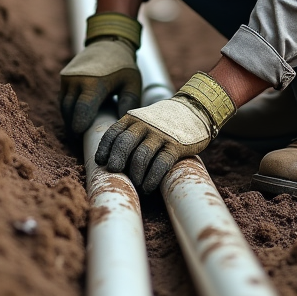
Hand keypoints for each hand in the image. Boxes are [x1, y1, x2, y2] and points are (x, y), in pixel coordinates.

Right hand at [59, 38, 140, 133]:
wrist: (107, 42)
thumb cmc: (123, 65)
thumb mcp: (132, 82)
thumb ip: (129, 101)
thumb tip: (122, 122)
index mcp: (95, 82)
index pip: (83, 108)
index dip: (80, 124)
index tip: (80, 136)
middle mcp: (77, 79)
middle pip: (70, 110)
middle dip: (74, 126)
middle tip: (81, 140)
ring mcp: (68, 77)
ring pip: (64, 106)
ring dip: (69, 119)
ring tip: (79, 132)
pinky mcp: (64, 77)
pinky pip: (63, 98)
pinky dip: (68, 109)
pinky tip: (76, 118)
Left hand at [95, 72, 235, 191]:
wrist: (195, 108)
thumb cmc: (164, 121)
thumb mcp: (144, 120)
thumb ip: (129, 133)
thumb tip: (111, 160)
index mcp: (133, 118)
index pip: (113, 133)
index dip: (104, 148)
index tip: (101, 162)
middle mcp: (145, 125)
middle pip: (124, 143)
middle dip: (117, 159)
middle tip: (115, 171)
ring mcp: (161, 134)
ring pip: (142, 155)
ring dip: (136, 173)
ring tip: (136, 184)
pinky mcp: (176, 145)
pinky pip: (161, 163)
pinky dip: (152, 178)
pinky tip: (148, 187)